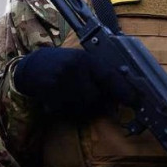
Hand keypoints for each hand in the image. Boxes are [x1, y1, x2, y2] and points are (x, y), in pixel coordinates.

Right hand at [13, 47, 136, 116]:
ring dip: (78, 103)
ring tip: (68, 91)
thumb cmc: (61, 63)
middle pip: (95, 95)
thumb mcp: (81, 61)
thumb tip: (120, 93)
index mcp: (85, 58)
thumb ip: (98, 74)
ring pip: (81, 104)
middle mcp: (75, 68)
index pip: (109, 75)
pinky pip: (66, 108)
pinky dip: (65, 106)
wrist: (32, 66)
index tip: (133, 100)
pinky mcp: (50, 92)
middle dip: (93, 98)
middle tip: (82, 91)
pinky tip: (58, 96)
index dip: (123, 89)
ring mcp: (61, 81)